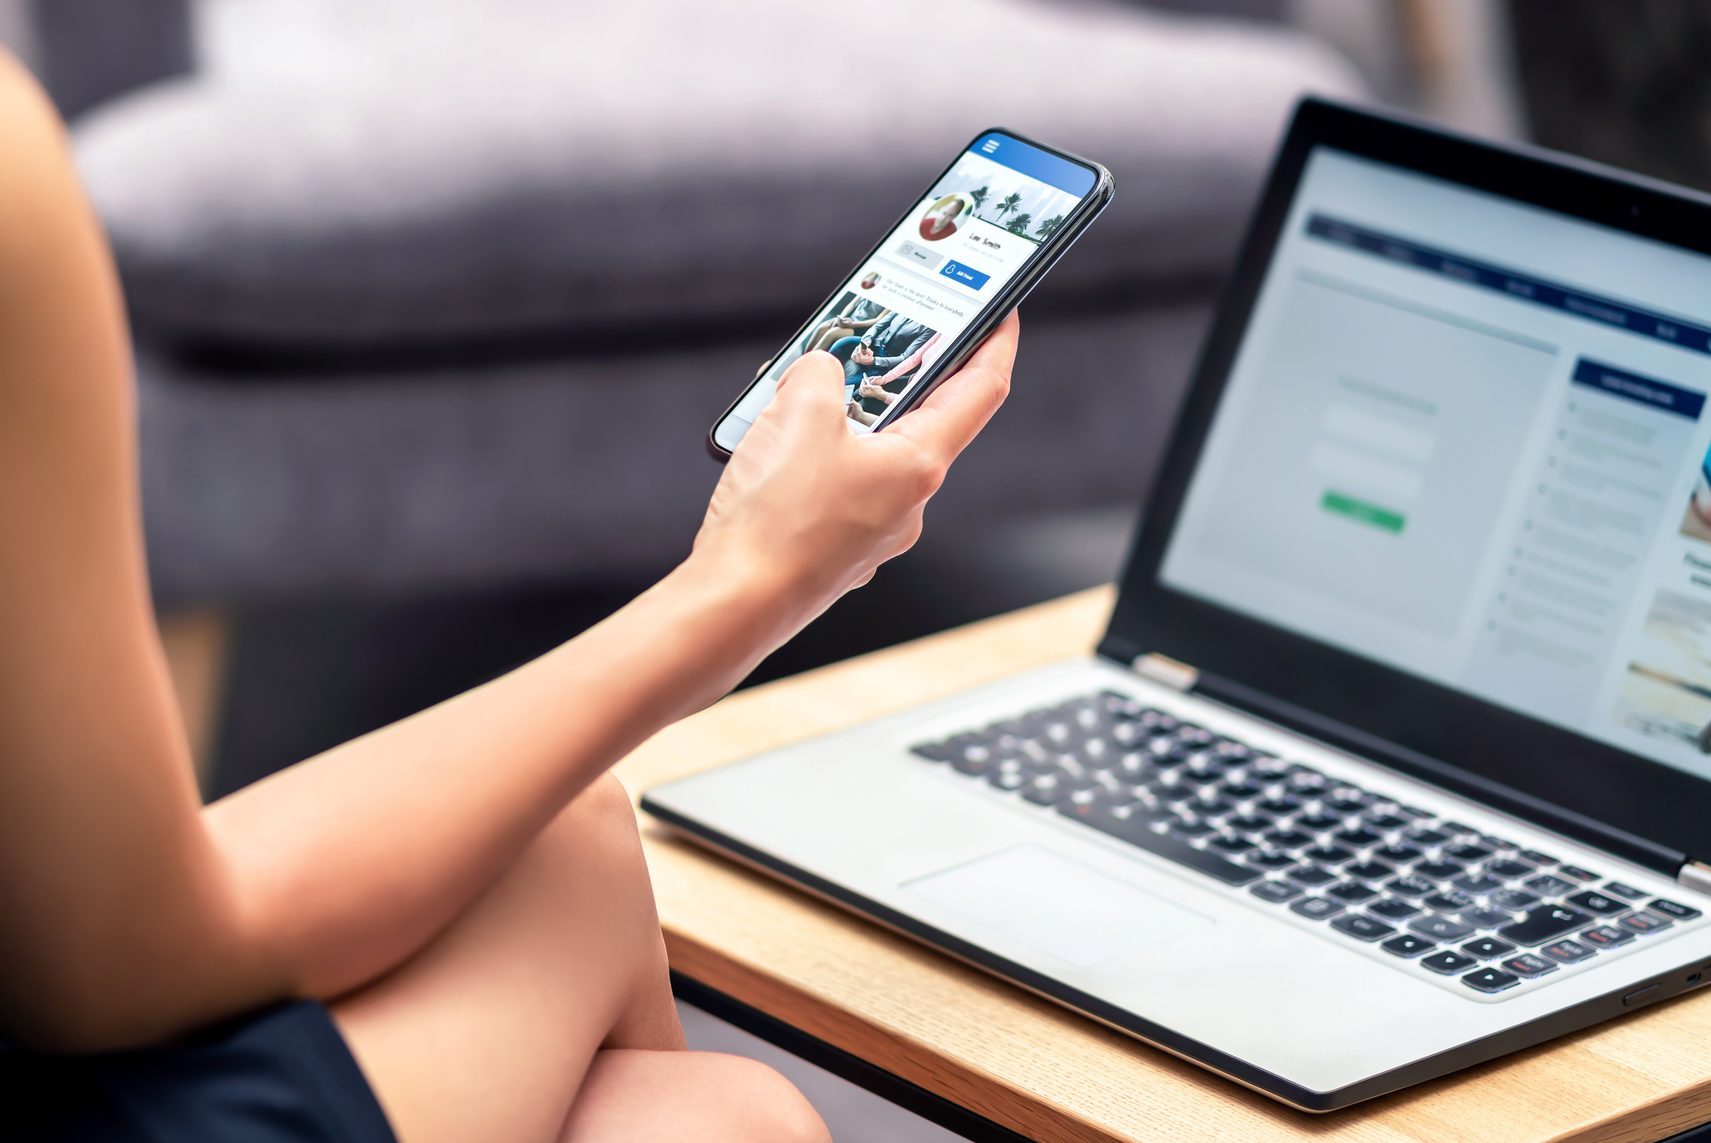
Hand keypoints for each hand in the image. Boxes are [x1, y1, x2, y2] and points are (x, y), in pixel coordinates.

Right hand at [693, 313, 1017, 624]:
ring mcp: (872, 531)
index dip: (995, 341)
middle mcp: (907, 503)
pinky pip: (833, 485)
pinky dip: (808, 457)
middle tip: (864, 341)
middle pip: (916, 418)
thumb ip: (821, 370)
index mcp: (920, 465)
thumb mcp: (799, 411)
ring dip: (832, 418)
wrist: (734, 602)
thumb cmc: (777, 519)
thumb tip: (821, 370)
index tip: (1001, 310)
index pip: (981, 388)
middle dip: (886, 376)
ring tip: (786, 398)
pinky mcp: (835, 547)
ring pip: (866, 453)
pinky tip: (769, 449)